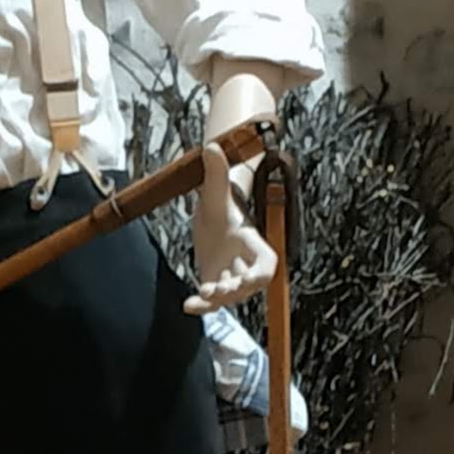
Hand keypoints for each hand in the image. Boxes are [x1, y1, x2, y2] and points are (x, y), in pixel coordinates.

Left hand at [184, 142, 277, 314]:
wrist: (213, 213)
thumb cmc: (221, 204)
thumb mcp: (215, 191)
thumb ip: (216, 173)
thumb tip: (211, 146)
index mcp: (251, 241)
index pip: (267, 263)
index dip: (261, 274)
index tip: (249, 281)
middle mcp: (244, 262)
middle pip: (249, 285)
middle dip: (235, 291)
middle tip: (215, 291)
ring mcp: (230, 275)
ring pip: (232, 296)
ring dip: (219, 300)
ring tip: (200, 298)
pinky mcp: (215, 282)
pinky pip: (212, 302)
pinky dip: (202, 307)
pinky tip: (186, 307)